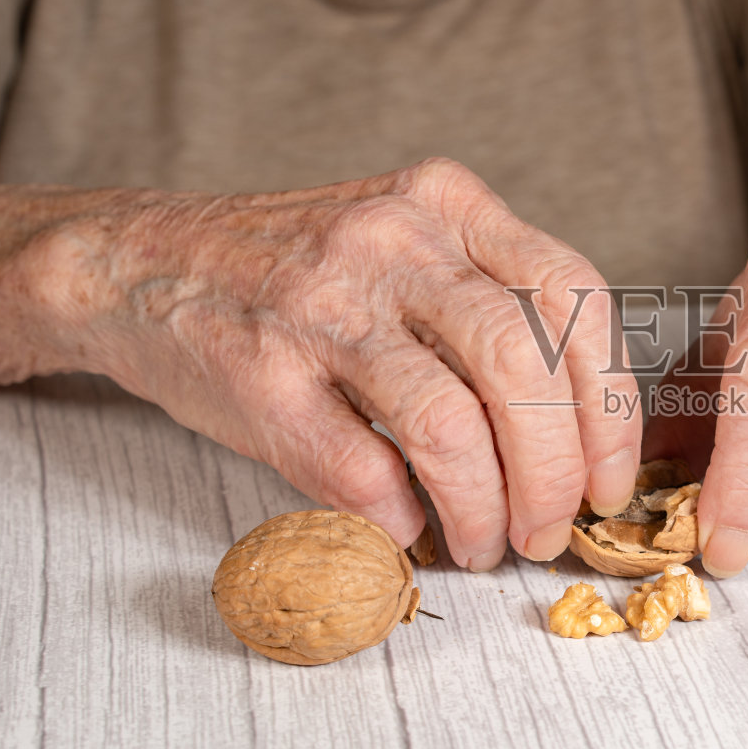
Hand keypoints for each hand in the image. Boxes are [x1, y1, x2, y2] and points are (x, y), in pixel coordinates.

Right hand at [31, 158, 639, 567]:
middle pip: (521, 368)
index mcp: (448, 204)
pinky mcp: (260, 372)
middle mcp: (393, 241)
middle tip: (549, 530)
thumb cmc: (297, 273)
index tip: (609, 479)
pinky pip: (359, 468)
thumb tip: (581, 437)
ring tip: (482, 544)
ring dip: (482, 510)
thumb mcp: (407, 244)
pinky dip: (397, 518)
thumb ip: (491, 303)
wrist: (138, 261)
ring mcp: (322, 304)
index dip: (609, 406)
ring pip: (448, 425)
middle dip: (556, 473)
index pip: (574, 299)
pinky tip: (403, 527)